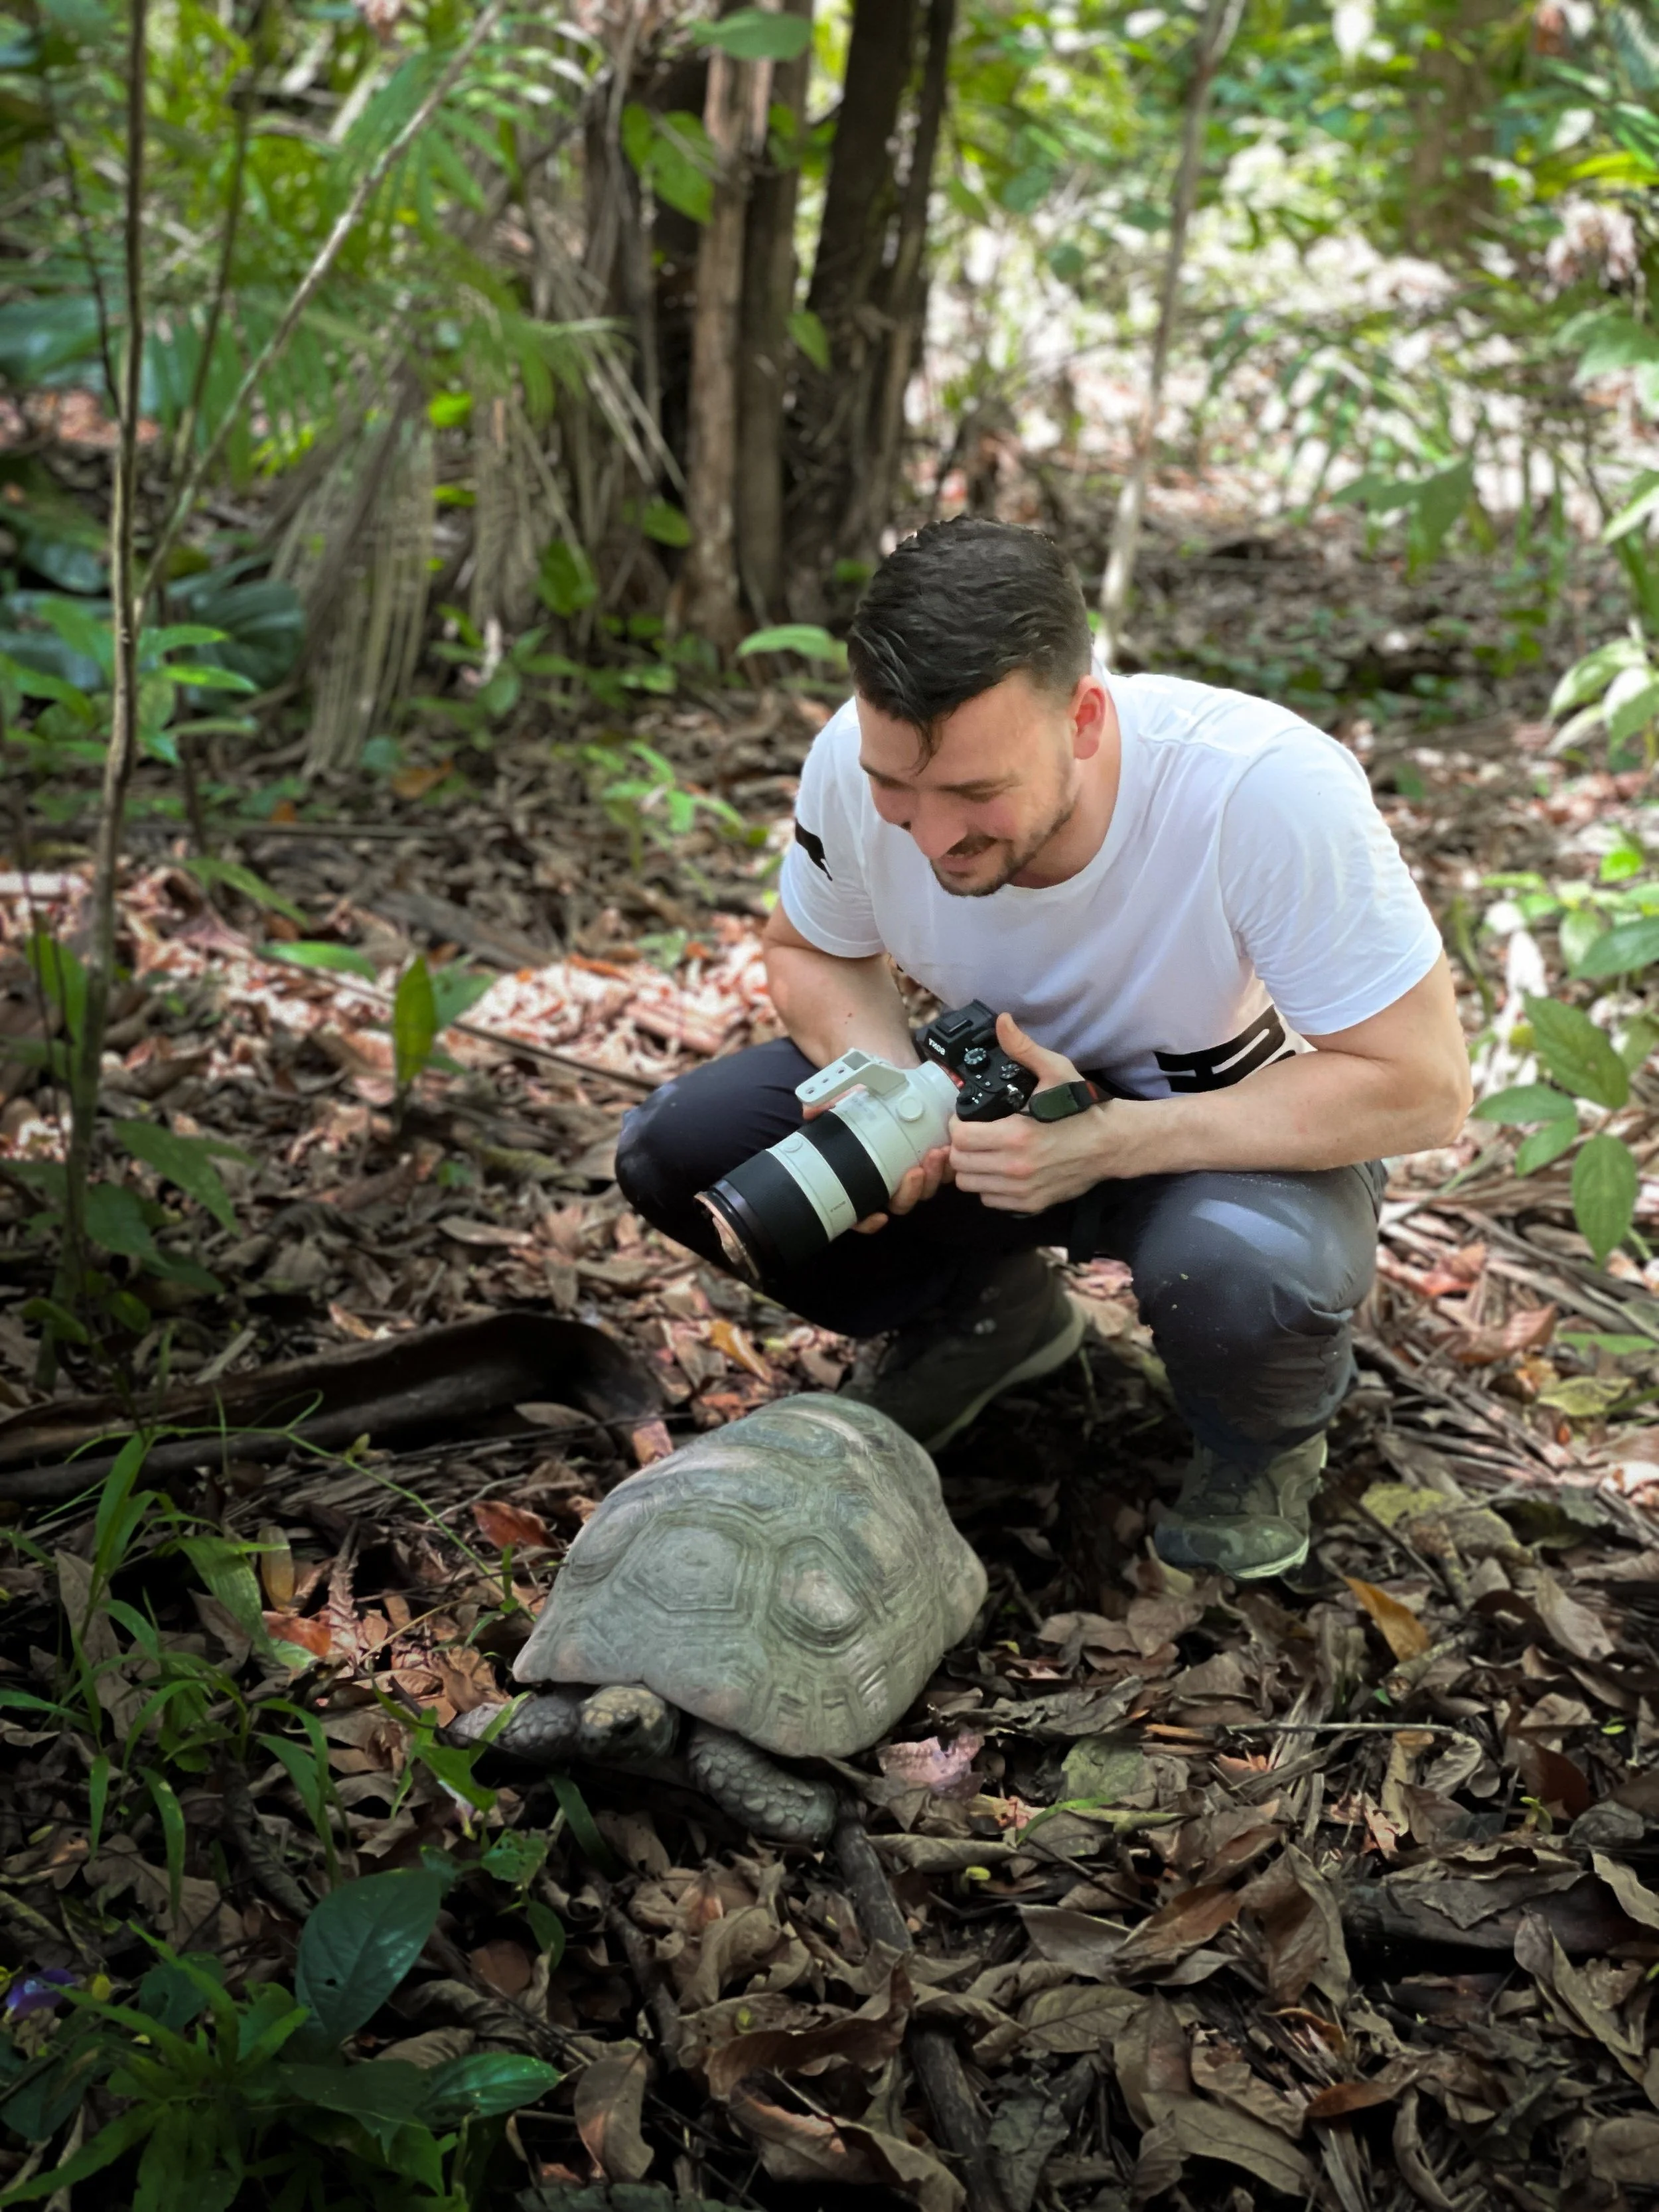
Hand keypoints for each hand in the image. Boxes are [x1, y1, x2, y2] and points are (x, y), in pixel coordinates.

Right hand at [801, 1099, 952, 1233]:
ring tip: (936, 1154)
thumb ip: (827, 1103)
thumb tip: (810, 1110)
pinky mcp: (934, 1159)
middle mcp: (887, 1179)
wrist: (890, 1076)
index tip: (878, 1216)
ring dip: (933, 1179)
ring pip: (925, 1191)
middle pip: (900, 1203)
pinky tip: (946, 1152)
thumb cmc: (865, 1095)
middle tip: (915, 1171)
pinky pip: (945, 1174)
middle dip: (910, 1192)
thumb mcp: (845, 1096)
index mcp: (862, 1176)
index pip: (859, 1213)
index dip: (867, 1223)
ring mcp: (912, 1171)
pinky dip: (948, 1169)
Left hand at [949, 1014, 1107, 1213]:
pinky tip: (1000, 1169)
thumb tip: (1002, 1021)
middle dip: (960, 1147)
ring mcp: (1022, 1190)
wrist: (1112, 1143)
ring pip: (970, 1185)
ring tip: (984, 1152)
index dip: (956, 1125)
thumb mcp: (1055, 1071)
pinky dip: (989, 1186)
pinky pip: (990, 1199)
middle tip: (972, 1135)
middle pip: (959, 1164)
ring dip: (972, 1168)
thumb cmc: (1082, 1107)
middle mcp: (1015, 1167)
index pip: (959, 1138)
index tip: (965, 1119)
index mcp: (1015, 1134)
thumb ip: (1023, 1048)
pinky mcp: (1030, 1204)